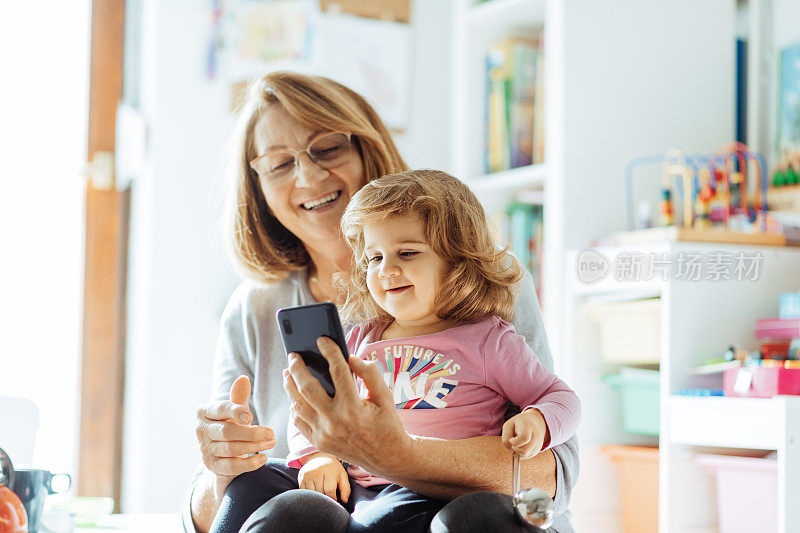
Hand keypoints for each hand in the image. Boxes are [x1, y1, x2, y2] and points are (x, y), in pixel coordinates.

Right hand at [195, 375, 275, 496]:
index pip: (220, 409)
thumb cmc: (229, 425)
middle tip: (271, 433)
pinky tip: (263, 458)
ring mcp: (205, 450)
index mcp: (204, 412)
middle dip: (251, 433)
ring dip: (254, 446)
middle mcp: (201, 431)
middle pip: (227, 432)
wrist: (220, 455)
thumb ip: (239, 397)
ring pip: (231, 449)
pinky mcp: (213, 466)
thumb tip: (243, 379)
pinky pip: (232, 466)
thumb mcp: (233, 411)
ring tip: (271, 442)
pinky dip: (249, 464)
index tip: (250, 416)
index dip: (235, 412)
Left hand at [283, 337, 411, 476]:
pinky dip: (295, 406)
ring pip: (297, 405)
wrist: (387, 457)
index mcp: (354, 407)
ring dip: (290, 386)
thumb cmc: (387, 422)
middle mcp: (335, 421)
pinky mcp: (319, 443)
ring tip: (288, 372)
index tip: (322, 340)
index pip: (338, 371)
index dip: (330, 351)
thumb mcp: (385, 396)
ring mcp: (324, 434)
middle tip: (293, 355)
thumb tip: (350, 357)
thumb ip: (370, 373)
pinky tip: (295, 395)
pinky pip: (299, 422)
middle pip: (307, 388)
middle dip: (297, 368)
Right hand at [297, 452, 350, 502]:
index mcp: (329, 471)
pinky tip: (315, 493)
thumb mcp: (342, 475)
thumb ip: (345, 489)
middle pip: (321, 493)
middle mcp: (317, 472)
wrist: (319, 457)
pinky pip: (305, 492)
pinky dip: (310, 495)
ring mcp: (307, 476)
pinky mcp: (301, 479)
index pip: (330, 490)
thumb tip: (344, 501)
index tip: (335, 501)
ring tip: (322, 495)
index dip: (333, 498)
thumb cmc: (333, 469)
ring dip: (317, 498)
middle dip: (326, 499)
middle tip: (328, 499)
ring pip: (312, 494)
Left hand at [501, 408, 548, 458]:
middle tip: (513, 441)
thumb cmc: (518, 424)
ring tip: (517, 443)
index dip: (515, 442)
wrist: (533, 422)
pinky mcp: (538, 449)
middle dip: (515, 449)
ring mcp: (538, 443)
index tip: (511, 439)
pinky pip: (527, 456)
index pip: (524, 439)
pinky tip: (521, 445)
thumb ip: (506, 437)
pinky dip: (521, 453)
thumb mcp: (508, 425)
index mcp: (528, 426)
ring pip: (525, 455)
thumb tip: (511, 449)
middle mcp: (536, 435)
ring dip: (517, 451)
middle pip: (524, 451)